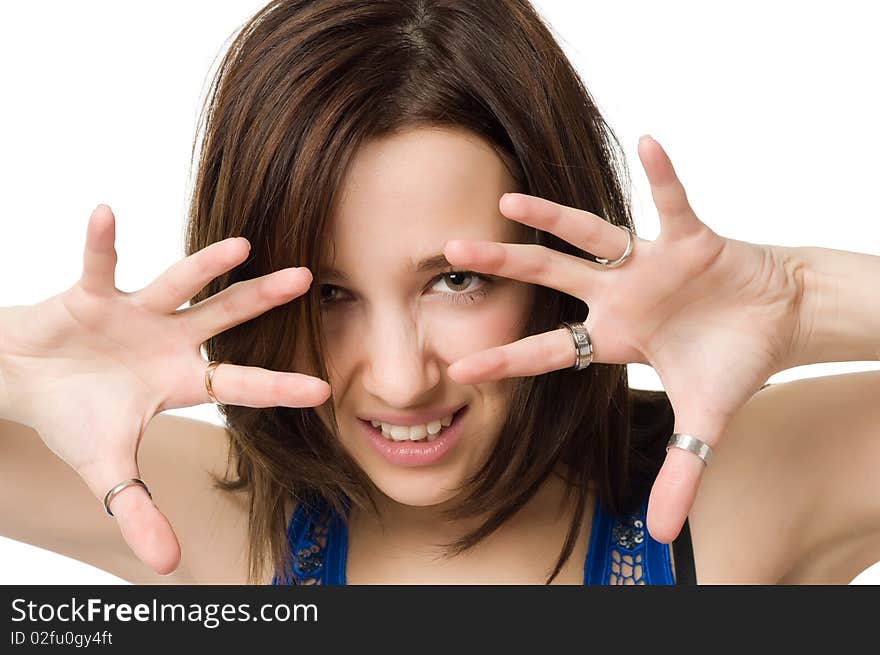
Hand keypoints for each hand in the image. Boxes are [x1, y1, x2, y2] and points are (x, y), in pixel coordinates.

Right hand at [0, 205, 330, 573]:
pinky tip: (105, 213)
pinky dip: (102, 242)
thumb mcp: (109, 472)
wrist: (27, 381)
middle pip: (226, 318)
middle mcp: (170, 340)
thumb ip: (140, 512)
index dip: (279, 386)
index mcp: (181, 381)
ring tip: (241, 244)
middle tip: (306, 278)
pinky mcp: (93, 293)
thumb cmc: (76, 417)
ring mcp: (136, 313)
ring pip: (179, 283)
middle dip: (263, 299)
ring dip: (207, 264)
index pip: (240, 383)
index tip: (324, 387)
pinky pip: (99, 265)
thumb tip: (169, 565)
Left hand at [442, 135, 803, 542]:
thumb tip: (660, 535)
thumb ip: (678, 474)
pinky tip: (652, 138)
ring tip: (508, 197)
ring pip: (591, 234)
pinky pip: (674, 201)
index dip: (505, 357)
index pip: (547, 350)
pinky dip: (666, 174)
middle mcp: (618, 295)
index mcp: (612, 337)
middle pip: (548, 277)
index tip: (456, 367)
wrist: (777, 319)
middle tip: (449, 249)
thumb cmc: (730, 360)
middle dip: (502, 265)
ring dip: (551, 216)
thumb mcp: (703, 423)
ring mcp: (648, 264)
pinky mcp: (690, 238)